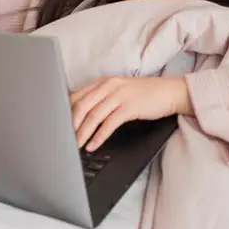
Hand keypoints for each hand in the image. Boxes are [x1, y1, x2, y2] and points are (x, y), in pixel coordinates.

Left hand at [71, 76, 193, 150]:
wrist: (170, 92)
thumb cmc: (145, 95)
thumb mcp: (120, 92)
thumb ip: (102, 100)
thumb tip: (82, 117)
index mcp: (103, 82)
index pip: (77, 96)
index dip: (65, 113)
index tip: (58, 128)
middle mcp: (109, 86)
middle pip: (82, 106)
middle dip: (70, 125)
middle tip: (63, 140)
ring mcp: (120, 95)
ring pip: (94, 116)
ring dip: (82, 133)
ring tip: (76, 146)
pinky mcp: (130, 107)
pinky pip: (109, 123)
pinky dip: (99, 136)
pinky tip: (93, 145)